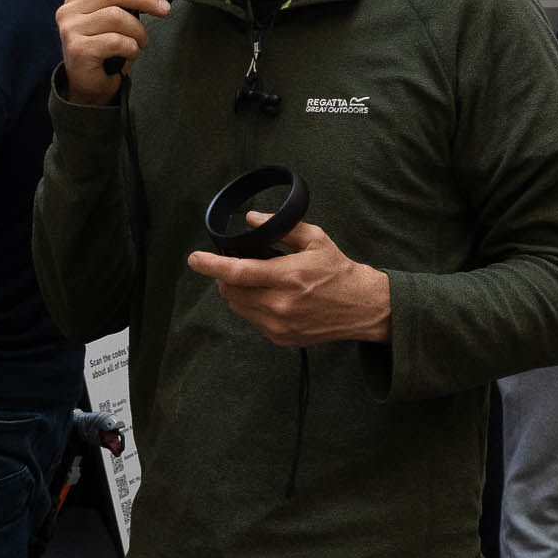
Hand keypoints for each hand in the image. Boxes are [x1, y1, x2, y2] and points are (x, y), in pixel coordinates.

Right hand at [56, 0, 171, 106]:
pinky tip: (128, 57)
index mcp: (78, 0)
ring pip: (118, 17)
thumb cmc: (101, 55)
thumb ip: (117, 6)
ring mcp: (71, 30)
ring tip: (139, 44)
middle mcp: (70, 11)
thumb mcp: (107, 24)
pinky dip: (131, 50)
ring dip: (138, 33)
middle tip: (164, 10)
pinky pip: (117, 41)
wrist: (87, 89)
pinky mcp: (78, 49)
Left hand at [185, 214, 391, 346]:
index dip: (212, 266)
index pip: (238, 272)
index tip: (194, 259)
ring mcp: (279, 325)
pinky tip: (268, 297)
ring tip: (254, 280)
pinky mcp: (280, 338)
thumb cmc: (339, 271)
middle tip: (236, 265)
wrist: (362, 307)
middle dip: (225, 277)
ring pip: (238, 307)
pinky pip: (251, 320)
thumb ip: (281, 228)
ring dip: (236, 292)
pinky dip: (251, 306)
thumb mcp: (316, 240)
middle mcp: (281, 304)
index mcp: (289, 277)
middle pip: (232, 291)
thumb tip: (251, 219)